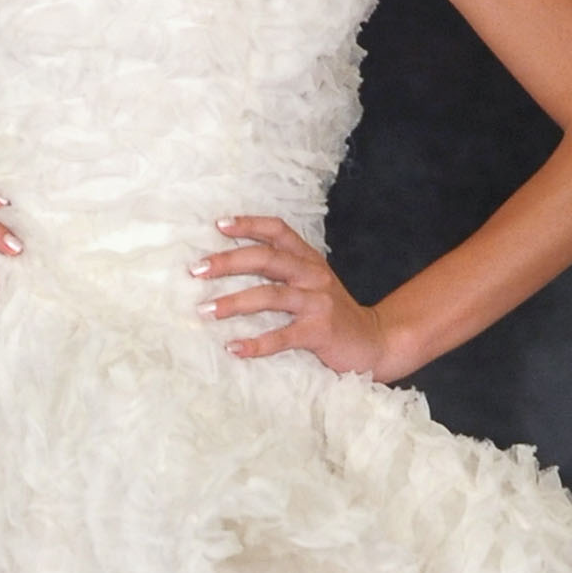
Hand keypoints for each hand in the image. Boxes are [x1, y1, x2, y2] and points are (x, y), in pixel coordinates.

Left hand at [192, 218, 400, 378]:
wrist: (374, 341)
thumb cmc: (333, 314)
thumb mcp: (313, 284)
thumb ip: (285, 273)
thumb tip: (234, 266)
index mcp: (309, 260)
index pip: (278, 231)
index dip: (249, 225)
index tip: (218, 225)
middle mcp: (313, 275)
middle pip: (267, 259)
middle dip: (228, 262)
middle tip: (196, 270)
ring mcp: (318, 302)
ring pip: (270, 295)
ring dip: (234, 302)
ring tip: (206, 310)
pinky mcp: (320, 331)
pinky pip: (282, 336)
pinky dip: (256, 343)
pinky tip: (234, 347)